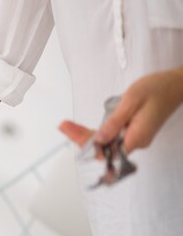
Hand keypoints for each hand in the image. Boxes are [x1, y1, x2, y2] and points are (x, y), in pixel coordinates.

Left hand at [60, 67, 182, 150]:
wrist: (176, 84)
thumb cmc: (157, 88)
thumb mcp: (131, 101)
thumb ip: (114, 122)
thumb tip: (99, 140)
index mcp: (137, 137)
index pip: (107, 151)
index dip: (88, 146)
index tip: (71, 133)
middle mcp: (136, 142)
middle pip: (104, 148)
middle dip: (82, 139)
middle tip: (63, 126)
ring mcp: (135, 138)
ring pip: (107, 143)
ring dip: (87, 136)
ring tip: (67, 126)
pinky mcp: (134, 132)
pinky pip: (113, 137)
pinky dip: (98, 133)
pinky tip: (84, 129)